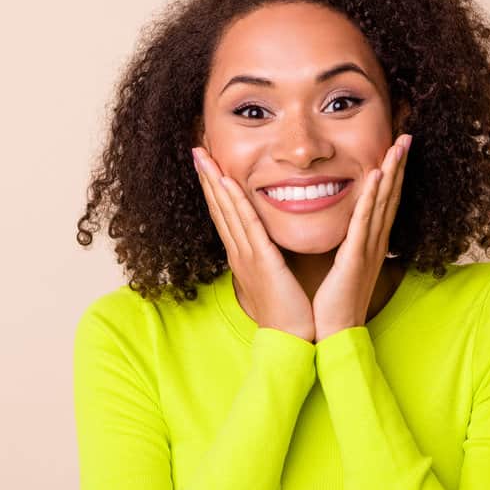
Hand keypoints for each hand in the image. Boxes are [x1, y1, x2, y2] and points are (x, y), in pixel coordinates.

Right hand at [192, 146, 315, 342]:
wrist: (292, 340)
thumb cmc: (290, 311)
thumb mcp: (277, 276)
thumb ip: (273, 256)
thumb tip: (274, 243)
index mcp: (244, 255)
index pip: (226, 214)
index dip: (216, 188)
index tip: (210, 163)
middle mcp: (239, 252)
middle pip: (219, 207)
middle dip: (208, 177)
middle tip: (197, 149)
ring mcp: (246, 255)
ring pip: (227, 210)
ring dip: (215, 181)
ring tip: (204, 156)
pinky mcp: (260, 260)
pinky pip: (246, 224)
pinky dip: (235, 201)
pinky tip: (227, 182)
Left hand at [311, 134, 411, 341]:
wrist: (333, 333)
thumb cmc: (334, 303)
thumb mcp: (344, 267)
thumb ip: (348, 246)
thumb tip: (346, 232)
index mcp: (370, 243)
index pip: (385, 201)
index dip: (393, 174)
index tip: (397, 148)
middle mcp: (375, 242)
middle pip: (391, 196)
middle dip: (399, 164)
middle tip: (406, 135)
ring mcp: (368, 248)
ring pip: (383, 202)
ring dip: (391, 172)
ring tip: (397, 145)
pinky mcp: (356, 257)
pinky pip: (365, 221)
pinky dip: (372, 197)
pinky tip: (377, 175)